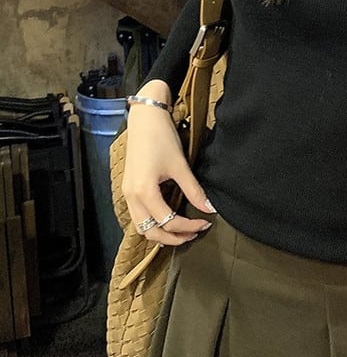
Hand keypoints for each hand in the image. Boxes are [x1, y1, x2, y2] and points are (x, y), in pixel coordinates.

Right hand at [121, 81, 214, 246]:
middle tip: (194, 233)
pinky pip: (138, 216)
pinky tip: (169, 217)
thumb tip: (209, 208)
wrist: (145, 118)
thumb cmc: (162, 138)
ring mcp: (127, 193)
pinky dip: (152, 222)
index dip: (189, 227)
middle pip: (150, 232)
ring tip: (182, 230)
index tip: (206, 223)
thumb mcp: (180, 166)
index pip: (168, 222)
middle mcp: (131, 197)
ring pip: (141, 227)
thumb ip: (194, 190)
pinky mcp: (128, 188)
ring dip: (161, 233)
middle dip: (173, 238)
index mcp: (144, 192)